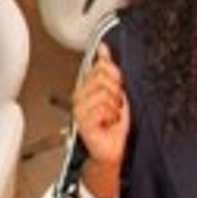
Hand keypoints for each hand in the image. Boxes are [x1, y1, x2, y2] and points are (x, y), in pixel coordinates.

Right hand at [73, 43, 130, 170]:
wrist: (111, 149)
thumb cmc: (113, 124)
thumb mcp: (116, 91)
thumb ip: (109, 69)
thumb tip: (103, 47)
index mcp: (85, 85)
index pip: (101, 66)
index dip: (115, 77)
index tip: (117, 90)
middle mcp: (79, 96)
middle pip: (103, 77)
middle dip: (116, 93)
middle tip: (115, 106)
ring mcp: (79, 109)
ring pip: (104, 93)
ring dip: (115, 107)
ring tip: (111, 116)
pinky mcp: (82, 122)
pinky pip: (102, 108)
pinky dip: (112, 116)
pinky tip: (108, 123)